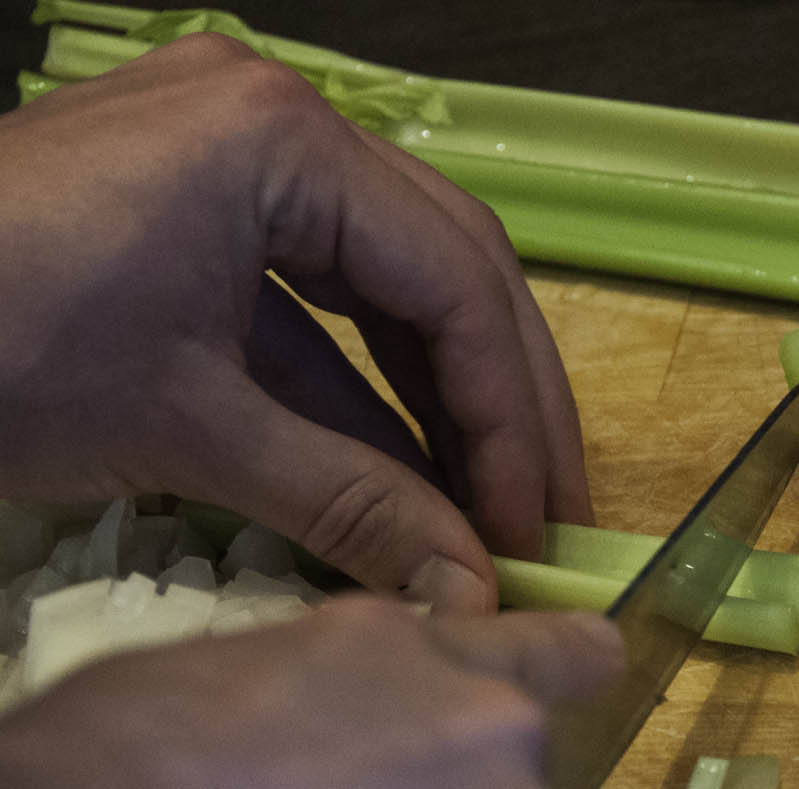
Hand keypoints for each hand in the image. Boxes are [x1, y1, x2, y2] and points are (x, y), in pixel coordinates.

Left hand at [0, 34, 590, 612]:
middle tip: (547, 511)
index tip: (533, 525)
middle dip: (503, 400)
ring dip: (442, 399)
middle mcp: (275, 123)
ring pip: (391, 283)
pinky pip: (315, 301)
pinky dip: (361, 391)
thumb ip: (350, 503)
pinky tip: (404, 470)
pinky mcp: (192, 210)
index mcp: (281, 141)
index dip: (510, 416)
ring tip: (491, 502)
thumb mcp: (187, 433)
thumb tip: (470, 592)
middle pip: (446, 265)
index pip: (454, 281)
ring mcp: (231, 159)